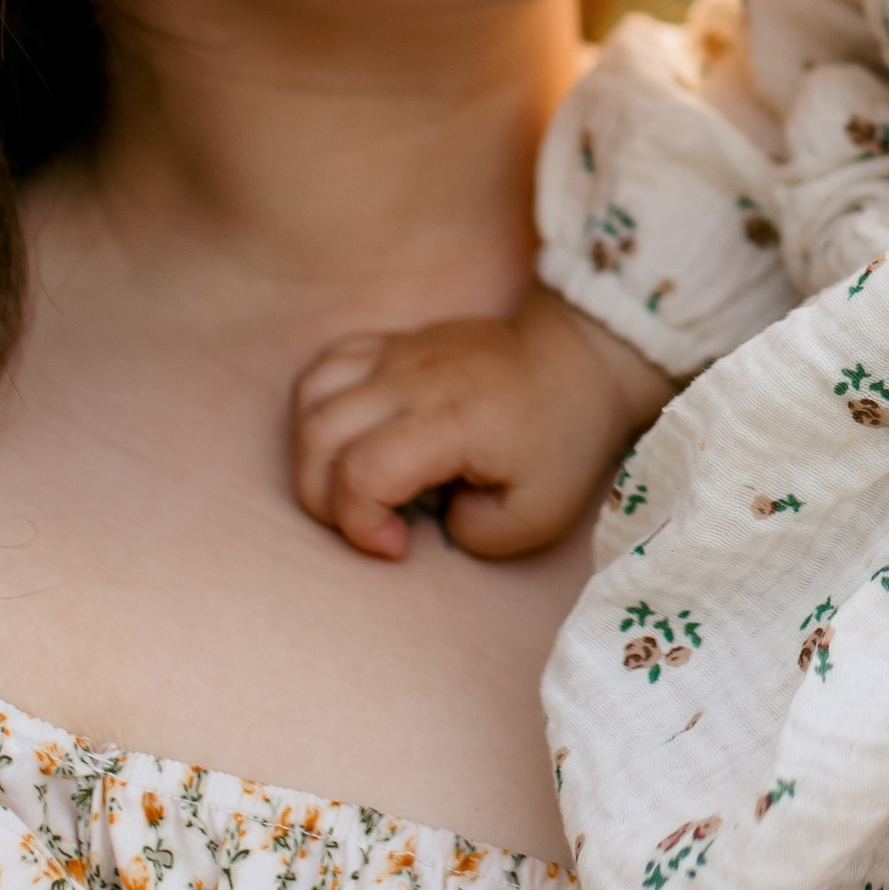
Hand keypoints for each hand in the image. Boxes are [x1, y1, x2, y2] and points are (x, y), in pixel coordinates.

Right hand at [289, 280, 676, 561]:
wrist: (578, 359)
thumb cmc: (563, 436)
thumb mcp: (541, 513)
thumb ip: (477, 535)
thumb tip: (430, 520)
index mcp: (450, 421)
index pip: (363, 472)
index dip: (360, 524)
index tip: (398, 545)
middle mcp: (411, 380)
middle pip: (320, 437)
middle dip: (323, 499)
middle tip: (366, 525)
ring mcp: (397, 355)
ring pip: (310, 397)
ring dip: (310, 456)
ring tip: (348, 486)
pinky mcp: (392, 344)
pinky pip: (324, 367)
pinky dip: (315, 409)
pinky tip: (344, 440)